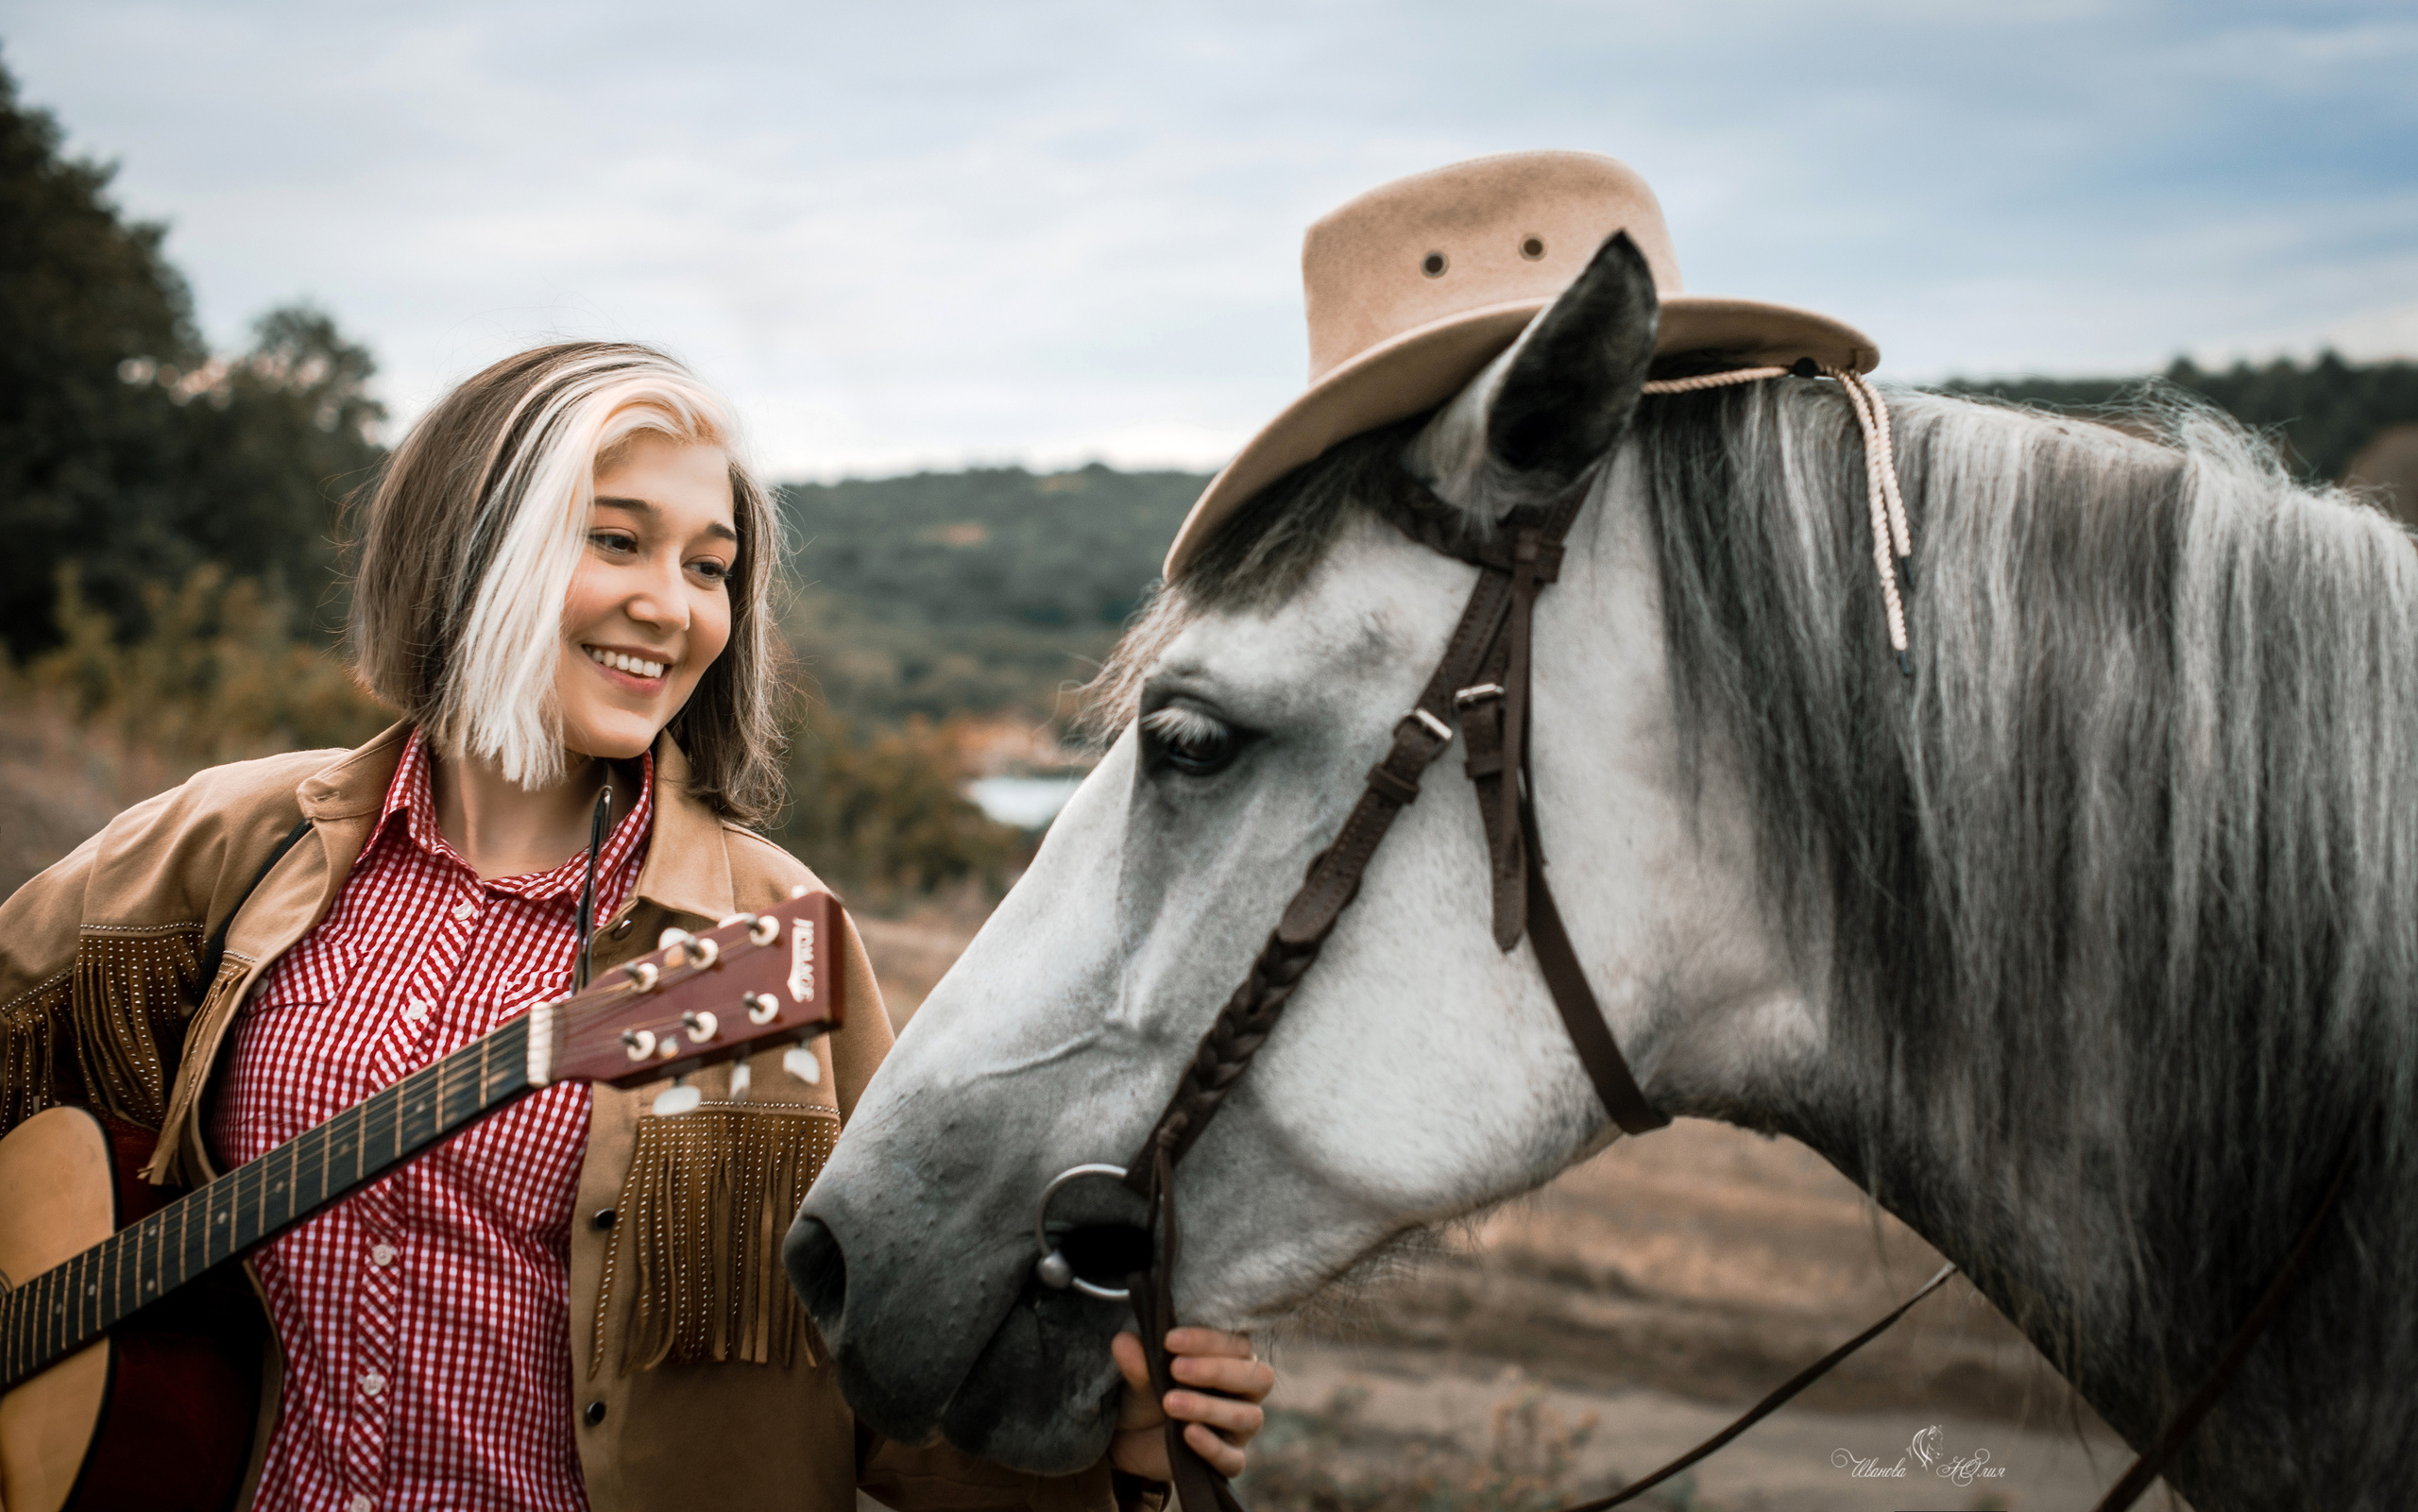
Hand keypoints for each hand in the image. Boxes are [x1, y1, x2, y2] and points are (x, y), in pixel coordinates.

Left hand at [1107, 1326, 1275, 1480]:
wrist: (1131, 1437)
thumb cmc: (1148, 1393)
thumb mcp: (1138, 1375)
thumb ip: (1136, 1359)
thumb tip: (1123, 1341)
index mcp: (1232, 1360)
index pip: (1237, 1345)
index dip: (1206, 1341)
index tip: (1169, 1340)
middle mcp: (1244, 1393)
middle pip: (1258, 1378)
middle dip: (1217, 1371)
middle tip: (1175, 1368)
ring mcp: (1239, 1429)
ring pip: (1247, 1417)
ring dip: (1209, 1407)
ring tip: (1170, 1402)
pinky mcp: (1227, 1461)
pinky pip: (1232, 1459)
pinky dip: (1212, 1446)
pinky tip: (1187, 1433)